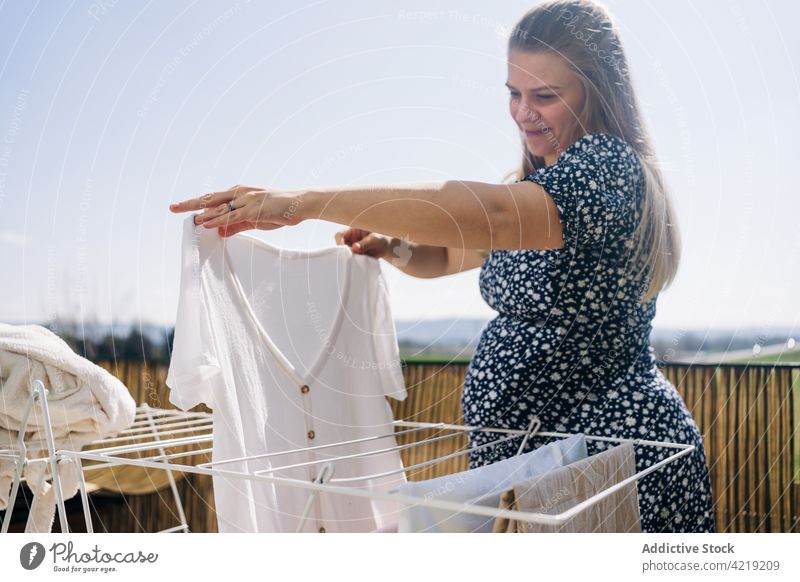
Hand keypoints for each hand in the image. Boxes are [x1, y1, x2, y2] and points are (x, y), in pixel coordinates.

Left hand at [169, 184, 304, 237]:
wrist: (300, 204)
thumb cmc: (279, 211)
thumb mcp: (254, 220)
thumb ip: (235, 225)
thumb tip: (218, 232)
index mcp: (239, 193)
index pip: (213, 198)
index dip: (196, 203)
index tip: (180, 207)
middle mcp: (240, 193)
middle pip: (210, 198)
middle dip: (190, 203)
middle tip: (172, 207)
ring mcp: (247, 199)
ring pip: (219, 206)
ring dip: (202, 213)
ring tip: (185, 217)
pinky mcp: (254, 208)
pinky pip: (232, 215)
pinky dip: (218, 219)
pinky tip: (206, 223)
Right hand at [334, 228, 391, 258]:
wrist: (386, 247)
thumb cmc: (381, 238)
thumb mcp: (374, 239)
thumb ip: (365, 243)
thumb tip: (355, 247)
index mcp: (352, 231)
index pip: (340, 235)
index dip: (340, 241)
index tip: (344, 249)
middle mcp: (350, 240)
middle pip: (340, 246)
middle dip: (344, 252)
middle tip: (351, 256)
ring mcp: (351, 248)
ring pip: (345, 254)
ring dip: (350, 258)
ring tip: (359, 259)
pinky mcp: (355, 256)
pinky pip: (351, 260)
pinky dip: (354, 262)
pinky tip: (360, 262)